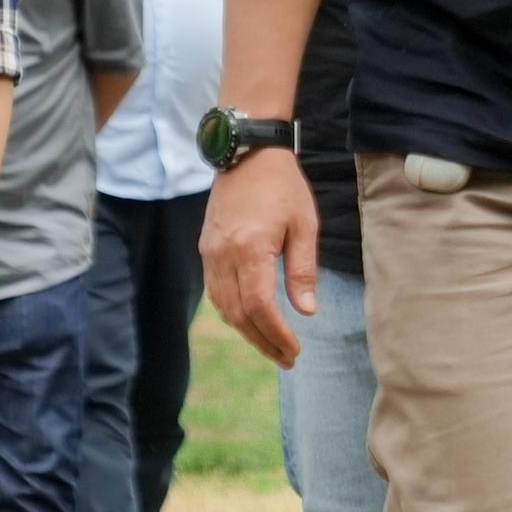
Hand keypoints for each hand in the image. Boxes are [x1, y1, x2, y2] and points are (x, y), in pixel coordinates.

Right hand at [202, 153, 319, 366]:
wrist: (247, 153)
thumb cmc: (282, 186)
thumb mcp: (304, 225)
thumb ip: (303, 270)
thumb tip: (306, 312)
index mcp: (250, 249)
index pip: (259, 307)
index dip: (276, 334)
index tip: (294, 350)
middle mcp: (223, 255)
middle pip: (238, 314)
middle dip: (263, 341)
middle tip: (288, 358)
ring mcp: (210, 253)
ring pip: (223, 307)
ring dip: (247, 331)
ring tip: (273, 345)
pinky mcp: (206, 249)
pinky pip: (215, 292)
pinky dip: (233, 312)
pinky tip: (252, 320)